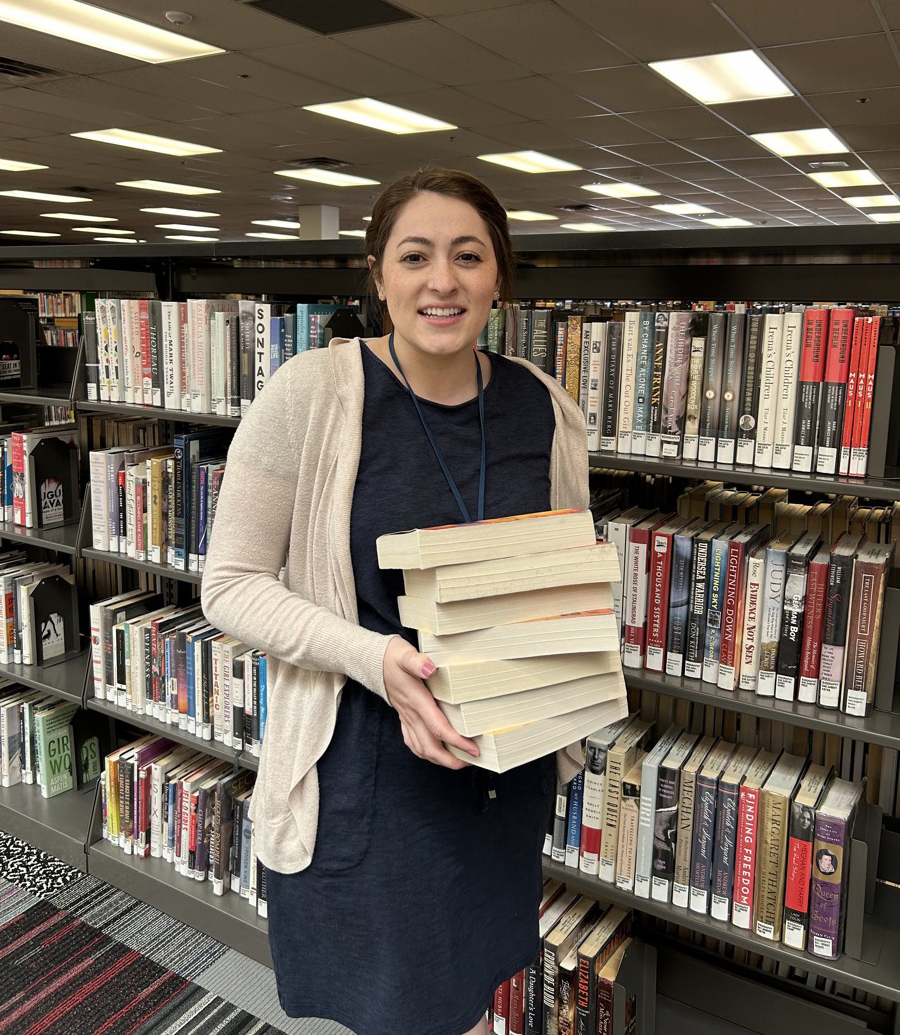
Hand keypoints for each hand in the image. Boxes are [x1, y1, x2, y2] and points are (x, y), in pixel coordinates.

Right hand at [382, 635, 478, 768]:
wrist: (374, 662)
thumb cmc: (393, 657)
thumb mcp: (405, 654)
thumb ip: (417, 661)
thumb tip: (430, 669)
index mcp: (416, 701)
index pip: (438, 728)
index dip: (457, 742)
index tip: (473, 749)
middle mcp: (411, 714)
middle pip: (431, 747)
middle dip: (451, 760)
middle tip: (472, 761)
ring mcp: (406, 718)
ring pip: (422, 749)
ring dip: (440, 760)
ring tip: (460, 760)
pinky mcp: (404, 718)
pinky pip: (413, 743)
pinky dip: (426, 753)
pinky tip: (436, 753)